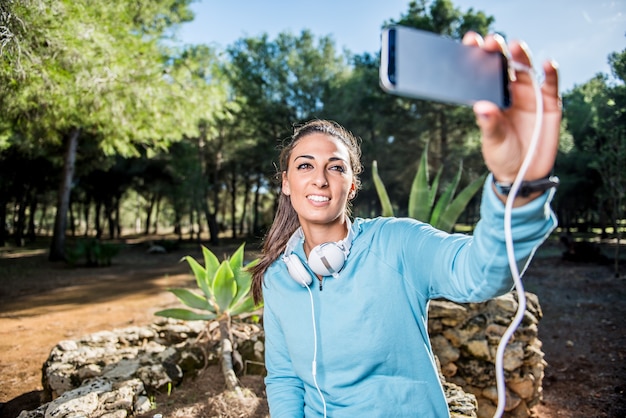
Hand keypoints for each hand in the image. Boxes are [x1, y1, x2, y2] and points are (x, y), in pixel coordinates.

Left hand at [462, 32, 560, 200]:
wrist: (523, 173)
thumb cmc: (502, 154)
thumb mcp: (493, 141)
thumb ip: (489, 124)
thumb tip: (482, 107)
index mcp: (492, 97)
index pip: (484, 72)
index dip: (478, 55)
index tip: (470, 41)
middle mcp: (510, 91)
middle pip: (505, 65)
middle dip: (498, 51)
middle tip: (492, 41)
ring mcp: (531, 95)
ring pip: (527, 69)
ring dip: (522, 56)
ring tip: (515, 45)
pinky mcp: (549, 103)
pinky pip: (551, 84)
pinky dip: (551, 73)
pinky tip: (548, 63)